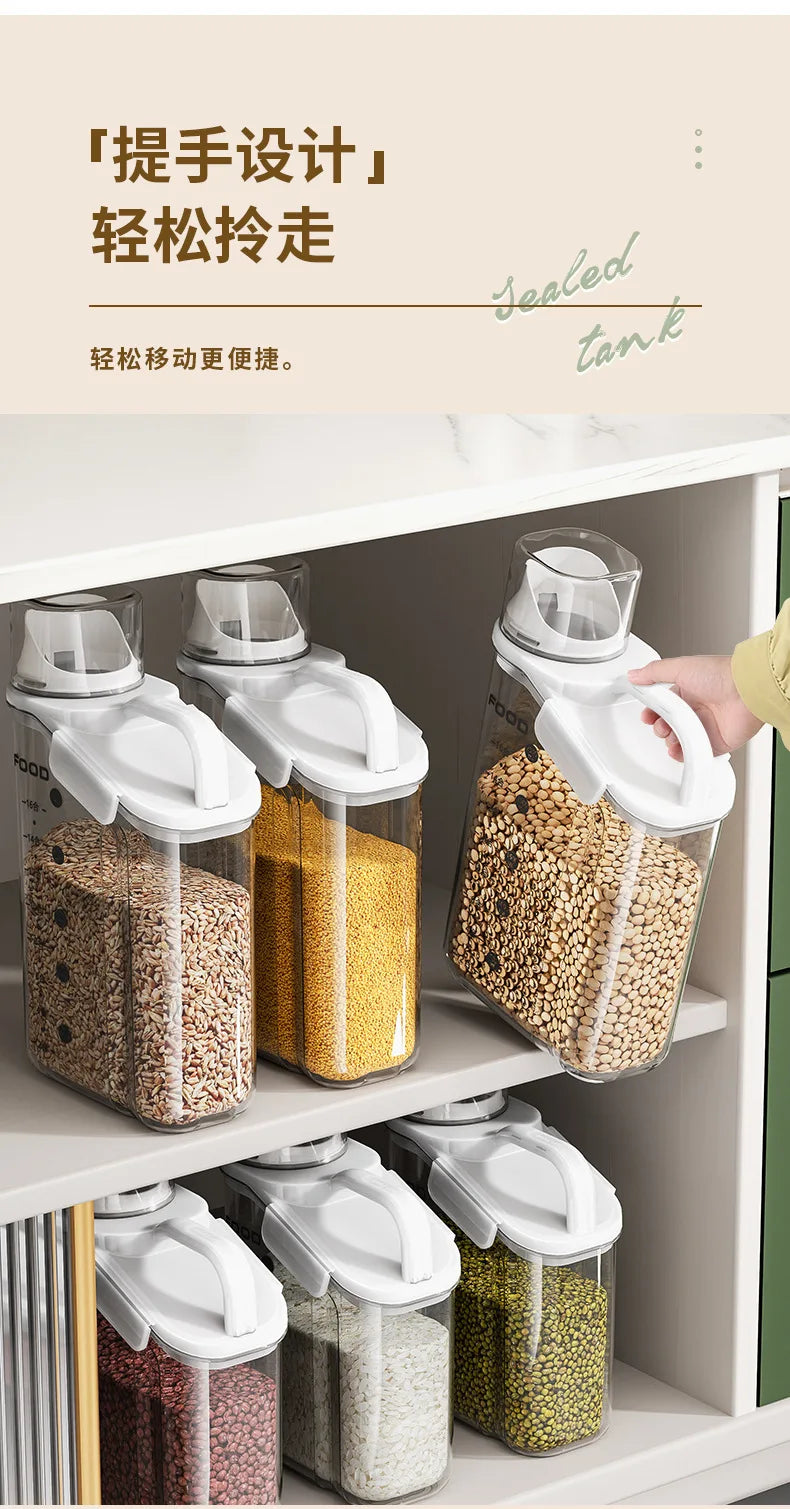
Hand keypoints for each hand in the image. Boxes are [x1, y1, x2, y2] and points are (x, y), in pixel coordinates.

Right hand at [627, 655, 762, 760]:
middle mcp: (697, 709)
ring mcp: (706, 726)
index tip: (647, 715)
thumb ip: (654, 672)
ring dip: (670, 741)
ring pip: (680, 740)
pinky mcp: (716, 742)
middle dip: (660, 727)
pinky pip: (696, 753)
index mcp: (688, 691)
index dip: (653, 712)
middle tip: (661, 725)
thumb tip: (634, 675)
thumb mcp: (680, 667)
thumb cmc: (720, 675)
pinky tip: (678, 750)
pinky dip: (684, 754)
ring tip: (670, 736)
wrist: (745, 691)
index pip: (664, 705)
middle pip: (669, 725)